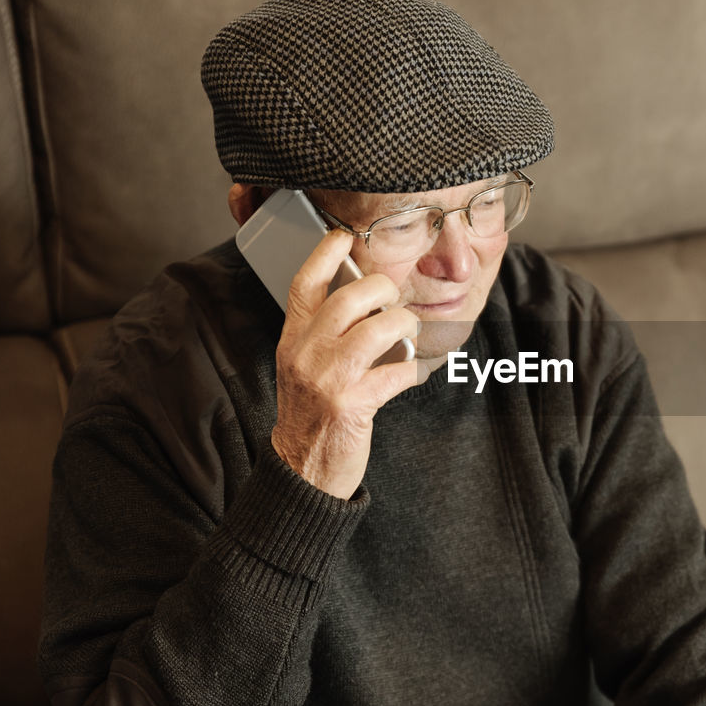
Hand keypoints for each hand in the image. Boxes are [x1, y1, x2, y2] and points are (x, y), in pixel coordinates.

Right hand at [270, 230, 420, 498]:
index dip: (326, 252)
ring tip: (409, 333)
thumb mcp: (302, 366)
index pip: (304, 283)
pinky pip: (396, 373)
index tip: (345, 236)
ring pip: (377, 329)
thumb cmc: (311, 413)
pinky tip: (413, 371)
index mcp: (292, 339)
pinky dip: (412, 369)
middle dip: (383, 290)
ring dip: (404, 325)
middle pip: (349, 298)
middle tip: (394, 299)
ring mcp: (327, 379)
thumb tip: (367, 301)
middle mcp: (305, 353)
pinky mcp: (351, 405)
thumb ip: (324, 334)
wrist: (301, 469)